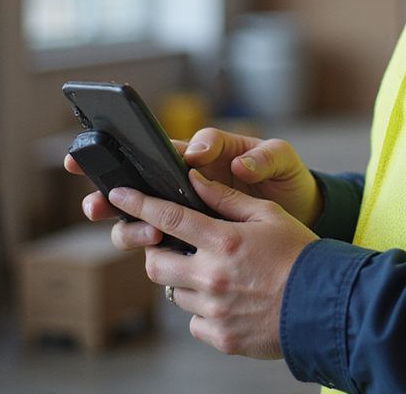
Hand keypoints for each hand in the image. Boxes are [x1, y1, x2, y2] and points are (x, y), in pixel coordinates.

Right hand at [65, 128, 322, 237]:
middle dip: (114, 193)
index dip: (139, 148)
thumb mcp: (281, 160)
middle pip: (141, 188)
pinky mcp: (194, 250)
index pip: (166, 149)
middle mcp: (189, 186)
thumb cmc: (289, 180)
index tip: (129, 154)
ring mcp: (189, 220)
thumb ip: (263, 157)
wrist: (304, 217)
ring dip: (131, 228)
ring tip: (145, 233)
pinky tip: (154, 256)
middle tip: (101, 200)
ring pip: (142, 224)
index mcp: (207, 156)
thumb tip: (240, 164)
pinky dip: (153, 255)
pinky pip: (163, 254)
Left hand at [109, 170, 316, 358]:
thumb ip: (228, 199)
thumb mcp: (269, 215)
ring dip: (186, 280)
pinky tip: (230, 299)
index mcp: (224, 241)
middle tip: (177, 246)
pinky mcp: (220, 336)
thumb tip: (196, 182)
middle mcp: (212, 276)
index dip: (139, 203)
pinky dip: (203, 309)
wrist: (325, 304)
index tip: (118, 195)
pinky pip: (194, 321)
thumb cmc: (300, 253)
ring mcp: (214, 310)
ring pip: (175, 293)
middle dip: (158, 252)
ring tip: (218, 273)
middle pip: (157, 264)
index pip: (168, 218)